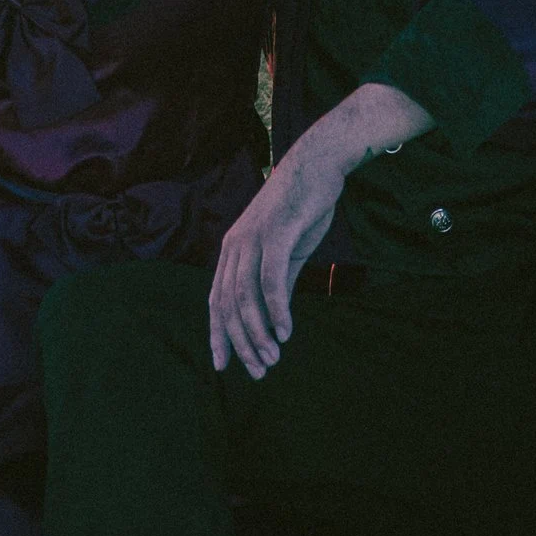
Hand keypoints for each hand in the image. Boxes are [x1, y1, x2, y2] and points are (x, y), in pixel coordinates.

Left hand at [207, 127, 347, 379]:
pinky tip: (285, 332)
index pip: (217, 299)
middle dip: (241, 343)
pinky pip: (271, 279)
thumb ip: (276, 284)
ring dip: (258, 333)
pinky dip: (276, 309)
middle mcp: (236, 243)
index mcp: (233, 248)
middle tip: (259, 371)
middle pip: (228, 304)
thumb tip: (271, 321)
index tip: (224, 365)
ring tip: (272, 359)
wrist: (319, 164)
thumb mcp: (286, 252)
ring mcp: (254, 236)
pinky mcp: (276, 232)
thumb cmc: (302, 208)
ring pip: (245, 296)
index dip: (218, 334)